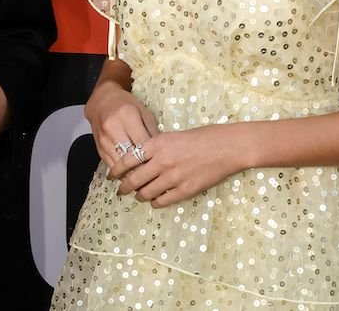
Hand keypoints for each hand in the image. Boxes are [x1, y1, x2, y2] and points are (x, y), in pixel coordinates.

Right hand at [85, 79, 158, 179]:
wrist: (101, 101)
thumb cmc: (126, 105)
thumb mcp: (144, 112)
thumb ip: (152, 131)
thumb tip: (160, 152)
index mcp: (127, 116)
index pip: (142, 143)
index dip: (153, 157)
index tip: (162, 167)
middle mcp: (113, 128)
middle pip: (130, 156)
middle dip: (143, 170)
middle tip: (155, 178)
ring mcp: (104, 139)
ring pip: (119, 165)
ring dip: (132, 175)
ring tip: (144, 183)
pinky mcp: (98, 148)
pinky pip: (111, 165)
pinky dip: (122, 174)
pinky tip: (131, 178)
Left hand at [115, 125, 240, 207]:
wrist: (227, 147)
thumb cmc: (203, 137)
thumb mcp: (174, 136)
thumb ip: (158, 147)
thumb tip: (144, 159)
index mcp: (157, 144)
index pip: (128, 159)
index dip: (116, 170)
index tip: (111, 175)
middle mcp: (161, 162)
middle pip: (134, 180)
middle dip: (125, 188)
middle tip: (121, 191)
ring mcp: (173, 178)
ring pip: (147, 193)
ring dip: (140, 196)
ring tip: (139, 196)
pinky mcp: (184, 190)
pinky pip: (163, 201)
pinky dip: (156, 202)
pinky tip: (155, 201)